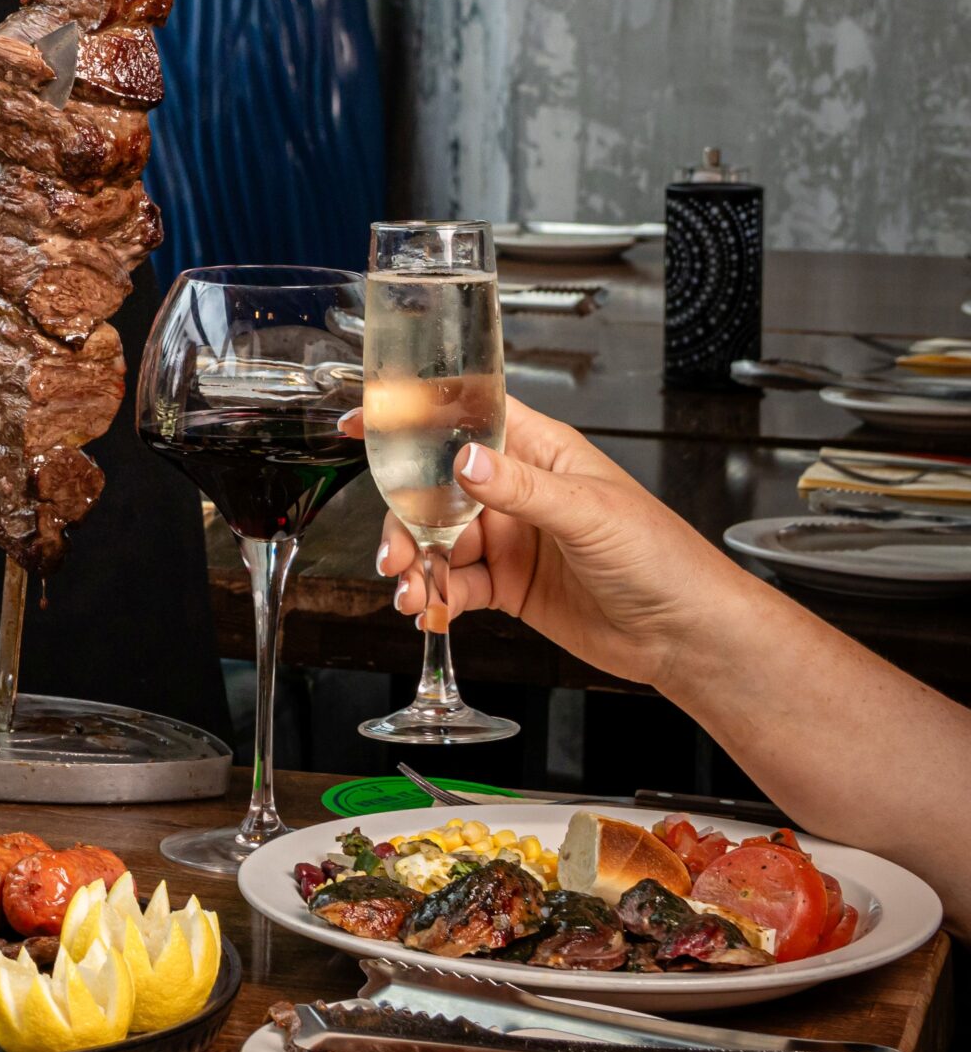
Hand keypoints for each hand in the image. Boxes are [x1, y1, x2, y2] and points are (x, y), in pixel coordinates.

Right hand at [348, 399, 754, 691]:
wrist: (686, 636)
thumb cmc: (663, 558)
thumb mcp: (589, 514)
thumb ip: (522, 488)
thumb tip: (464, 462)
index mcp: (539, 452)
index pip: (467, 416)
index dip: (414, 415)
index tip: (364, 422)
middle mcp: (517, 490)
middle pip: (434, 487)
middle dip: (404, 515)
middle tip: (394, 549)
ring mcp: (510, 537)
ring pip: (437, 539)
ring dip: (415, 563)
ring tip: (411, 591)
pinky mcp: (507, 584)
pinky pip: (454, 584)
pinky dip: (436, 596)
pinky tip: (431, 610)